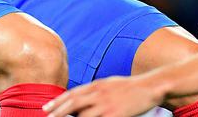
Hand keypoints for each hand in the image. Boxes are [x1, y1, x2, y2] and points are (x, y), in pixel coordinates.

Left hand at [43, 75, 163, 116]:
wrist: (150, 86)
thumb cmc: (130, 87)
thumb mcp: (109, 83)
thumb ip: (95, 90)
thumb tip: (82, 97)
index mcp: (97, 85)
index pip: (72, 94)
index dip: (58, 101)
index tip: (46, 108)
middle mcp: (99, 93)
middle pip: (73, 103)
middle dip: (58, 111)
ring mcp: (107, 105)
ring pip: (83, 116)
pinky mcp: (116, 115)